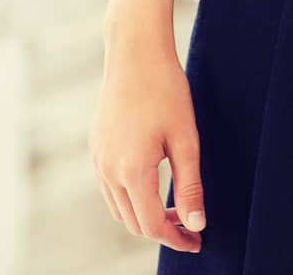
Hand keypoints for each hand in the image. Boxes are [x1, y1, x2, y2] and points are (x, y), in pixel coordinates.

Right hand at [90, 39, 207, 254]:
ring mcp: (97, 159)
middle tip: (190, 223)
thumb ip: (190, 185)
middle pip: (133, 221)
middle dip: (162, 229)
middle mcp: (108, 170)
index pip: (152, 225)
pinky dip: (130, 197)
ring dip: (144, 215)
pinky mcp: (95, 148)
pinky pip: (109, 187)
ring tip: (174, 206)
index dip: (176, 238)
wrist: (136, 51)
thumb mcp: (186, 138)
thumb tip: (197, 224)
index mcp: (132, 171)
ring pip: (119, 208)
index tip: (197, 240)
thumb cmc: (166, 90)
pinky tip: (151, 183)